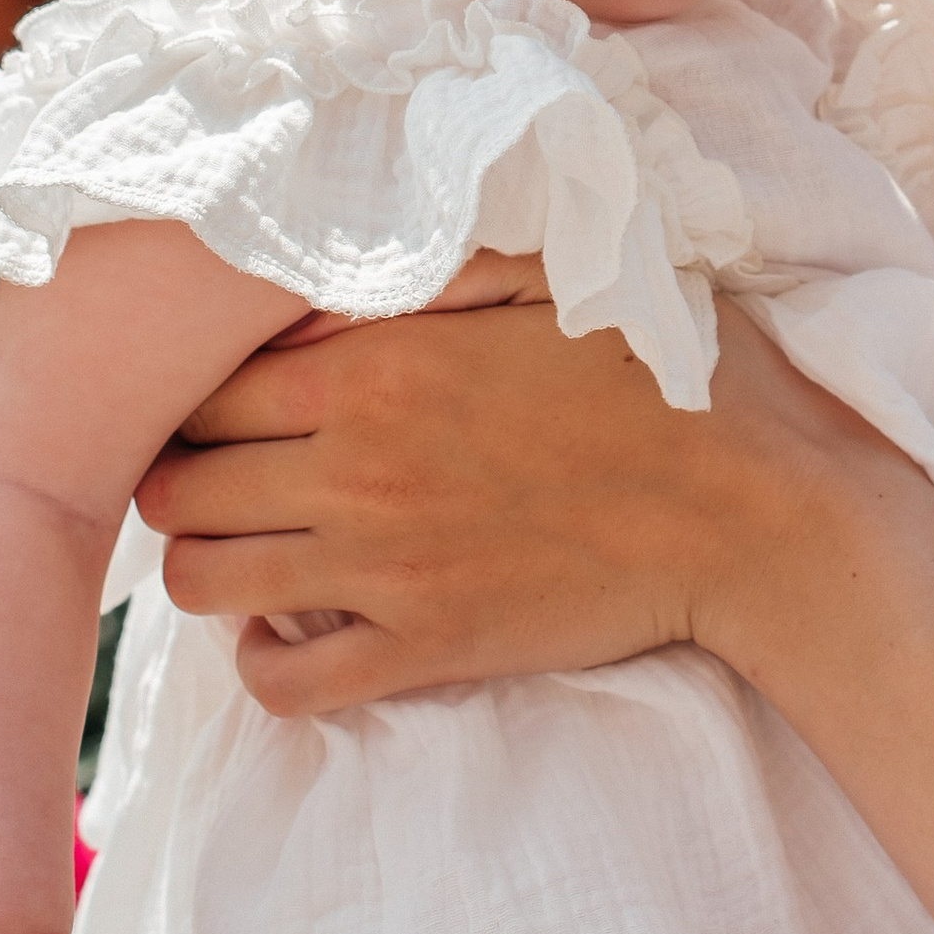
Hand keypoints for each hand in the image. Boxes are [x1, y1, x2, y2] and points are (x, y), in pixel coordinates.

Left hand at [137, 272, 917, 717]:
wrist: (751, 506)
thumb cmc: (660, 372)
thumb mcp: (549, 268)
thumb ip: (429, 255)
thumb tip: (334, 249)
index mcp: (373, 368)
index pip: (199, 388)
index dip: (189, 392)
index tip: (219, 396)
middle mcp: (356, 469)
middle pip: (181, 485)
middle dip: (185, 474)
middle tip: (226, 468)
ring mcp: (383, 568)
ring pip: (203, 585)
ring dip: (208, 563)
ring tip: (253, 539)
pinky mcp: (426, 649)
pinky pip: (284, 684)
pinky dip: (264, 659)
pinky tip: (296, 620)